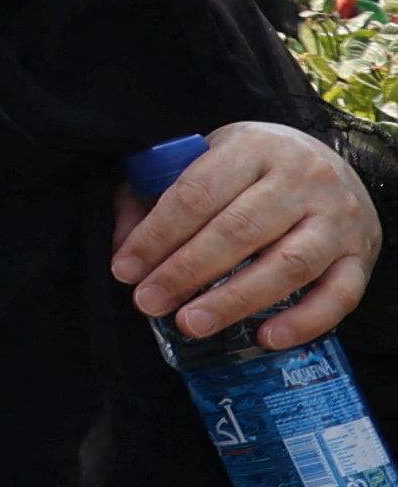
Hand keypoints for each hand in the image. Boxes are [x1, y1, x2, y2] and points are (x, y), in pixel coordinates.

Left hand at [115, 122, 379, 348]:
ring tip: (192, 323)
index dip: (157, 234)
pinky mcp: (362, 255)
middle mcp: (303, 179)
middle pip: (239, 230)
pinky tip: (267, 339)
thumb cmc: (254, 168)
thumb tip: (124, 248)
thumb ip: (153, 195)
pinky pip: (340, 295)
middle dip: (187, 271)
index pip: (197, 193)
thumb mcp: (204, 161)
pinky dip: (305, 321)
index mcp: (254, 147)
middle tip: (150, 302)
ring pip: (287, 264)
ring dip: (235, 300)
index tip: (126, 269)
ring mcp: (338, 218)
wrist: (334, 164)